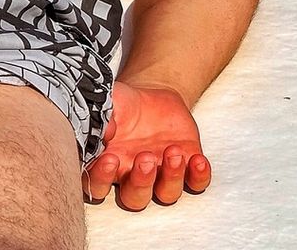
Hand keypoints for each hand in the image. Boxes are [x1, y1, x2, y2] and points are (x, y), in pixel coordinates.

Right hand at [83, 79, 211, 209]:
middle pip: (135, 198)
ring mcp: (162, 175)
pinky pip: (196, 184)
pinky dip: (199, 177)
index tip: (110, 158)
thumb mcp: (109, 102)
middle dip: (141, 182)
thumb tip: (96, 129)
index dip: (102, 178)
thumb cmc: (124, 103)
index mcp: (109, 163)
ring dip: (171, 177)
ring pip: (166, 194)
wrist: (154, 97)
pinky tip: (198, 161)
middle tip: (145, 158)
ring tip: (173, 152)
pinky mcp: (187, 168)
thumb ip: (98, 116)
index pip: (99, 185)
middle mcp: (133, 176)